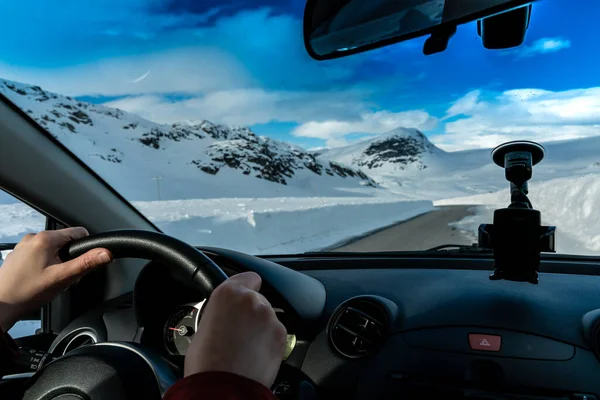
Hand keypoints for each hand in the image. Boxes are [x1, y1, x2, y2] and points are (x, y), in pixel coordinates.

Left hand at [0, 227, 112, 330]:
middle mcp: (33, 238)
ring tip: (50, 280)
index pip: (78, 233)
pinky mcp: (18, 255)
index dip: (85, 248)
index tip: (79, 264)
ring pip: (53, 249)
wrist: (1, 305)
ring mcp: (23, 246)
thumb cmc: (27, 292)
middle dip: (70, 259)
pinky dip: (45, 265)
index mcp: (45, 239)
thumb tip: (106, 253)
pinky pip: (40, 254)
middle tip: (63, 277)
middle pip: (65, 242)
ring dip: (58, 263)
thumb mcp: (63, 277)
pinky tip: (39, 280)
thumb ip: (86, 263)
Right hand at [185, 272, 286, 387]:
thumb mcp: (204, 325)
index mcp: (229, 293)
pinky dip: (269, 342)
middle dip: (252, 313)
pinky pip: (276, 334)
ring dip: (261, 328)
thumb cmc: (207, 362)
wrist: (222, 387)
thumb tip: (226, 316)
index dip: (247, 288)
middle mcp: (252, 300)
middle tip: (239, 332)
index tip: (244, 296)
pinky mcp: (281, 335)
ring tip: (246, 347)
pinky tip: (255, 354)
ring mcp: (269, 317)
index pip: (248, 277)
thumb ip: (221, 312)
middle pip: (258, 300)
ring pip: (268, 318)